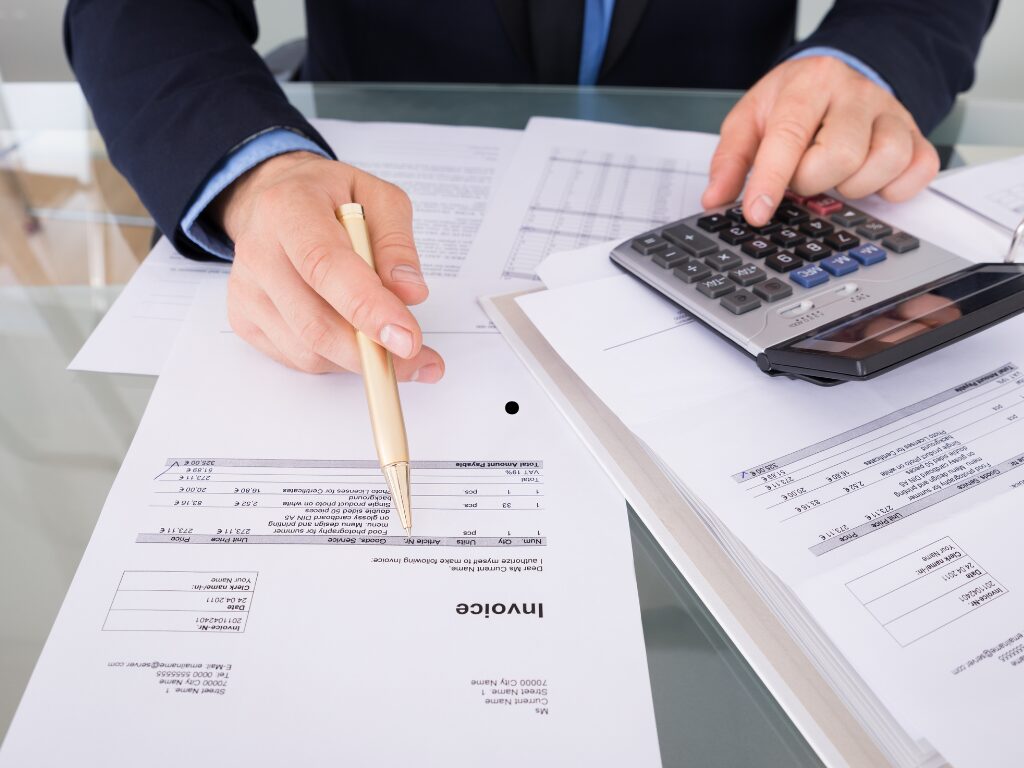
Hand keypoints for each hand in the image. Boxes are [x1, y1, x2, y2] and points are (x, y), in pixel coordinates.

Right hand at [212, 151, 443, 381]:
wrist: (273, 198)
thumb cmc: (329, 198)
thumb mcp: (378, 198)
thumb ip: (397, 243)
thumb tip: (410, 293)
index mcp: (288, 208)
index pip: (325, 266)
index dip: (368, 308)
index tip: (407, 338)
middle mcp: (258, 250)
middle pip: (315, 322)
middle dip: (373, 351)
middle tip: (418, 358)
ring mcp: (246, 289)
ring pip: (308, 350)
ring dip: (359, 360)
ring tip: (393, 345)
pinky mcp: (244, 318)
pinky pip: (297, 358)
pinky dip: (335, 359)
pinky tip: (354, 337)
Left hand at [702, 56, 939, 225]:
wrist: (837, 75)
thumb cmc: (792, 101)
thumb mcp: (749, 120)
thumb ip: (730, 160)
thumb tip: (715, 199)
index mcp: (810, 85)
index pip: (789, 135)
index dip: (771, 180)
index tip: (757, 213)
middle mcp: (855, 94)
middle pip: (839, 156)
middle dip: (812, 181)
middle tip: (803, 175)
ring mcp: (891, 113)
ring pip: (883, 163)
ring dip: (852, 186)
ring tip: (835, 176)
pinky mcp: (916, 134)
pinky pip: (917, 172)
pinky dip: (894, 188)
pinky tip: (871, 181)